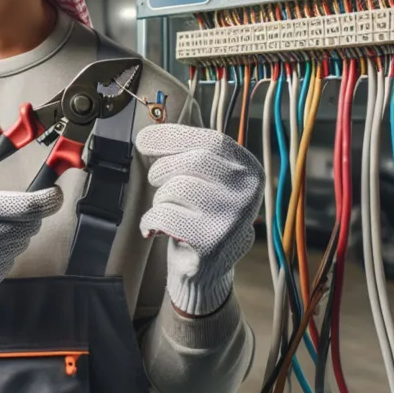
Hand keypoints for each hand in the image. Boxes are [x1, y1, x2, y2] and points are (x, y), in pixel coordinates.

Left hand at [136, 123, 263, 315]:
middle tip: (154, 178)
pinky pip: (165, 215)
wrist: (207, 270)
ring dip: (159, 197)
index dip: (173, 136)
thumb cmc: (201, 214)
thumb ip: (192, 149)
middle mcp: (248, 192)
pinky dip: (150, 219)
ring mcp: (232, 218)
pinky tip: (153, 227)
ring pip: (177, 187)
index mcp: (250, 170)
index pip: (212, 141)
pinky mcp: (211, 242)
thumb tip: (159, 122)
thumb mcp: (207, 178)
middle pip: (195, 160)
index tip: (144, 138)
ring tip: (165, 208)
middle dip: (163, 167)